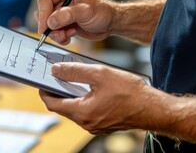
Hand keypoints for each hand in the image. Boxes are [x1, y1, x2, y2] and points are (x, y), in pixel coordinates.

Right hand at [36, 0, 115, 44]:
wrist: (110, 23)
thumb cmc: (103, 12)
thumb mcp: (86, 12)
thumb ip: (68, 15)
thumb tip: (51, 21)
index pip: (45, 0)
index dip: (43, 14)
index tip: (45, 28)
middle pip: (44, 14)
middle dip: (51, 27)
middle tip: (61, 34)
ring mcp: (60, 11)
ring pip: (48, 25)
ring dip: (57, 33)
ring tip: (69, 34)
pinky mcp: (62, 22)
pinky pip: (54, 31)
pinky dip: (60, 36)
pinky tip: (71, 34)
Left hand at [39, 62, 158, 134]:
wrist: (154, 108)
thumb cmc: (131, 93)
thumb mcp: (100, 74)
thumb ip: (75, 71)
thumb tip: (56, 70)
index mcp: (82, 112)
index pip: (52, 103)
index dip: (44, 90)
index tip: (41, 80)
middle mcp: (86, 123)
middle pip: (62, 106)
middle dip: (57, 91)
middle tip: (57, 75)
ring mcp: (95, 125)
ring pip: (75, 108)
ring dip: (71, 94)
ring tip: (73, 78)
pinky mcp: (103, 123)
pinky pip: (86, 111)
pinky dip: (82, 99)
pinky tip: (89, 87)